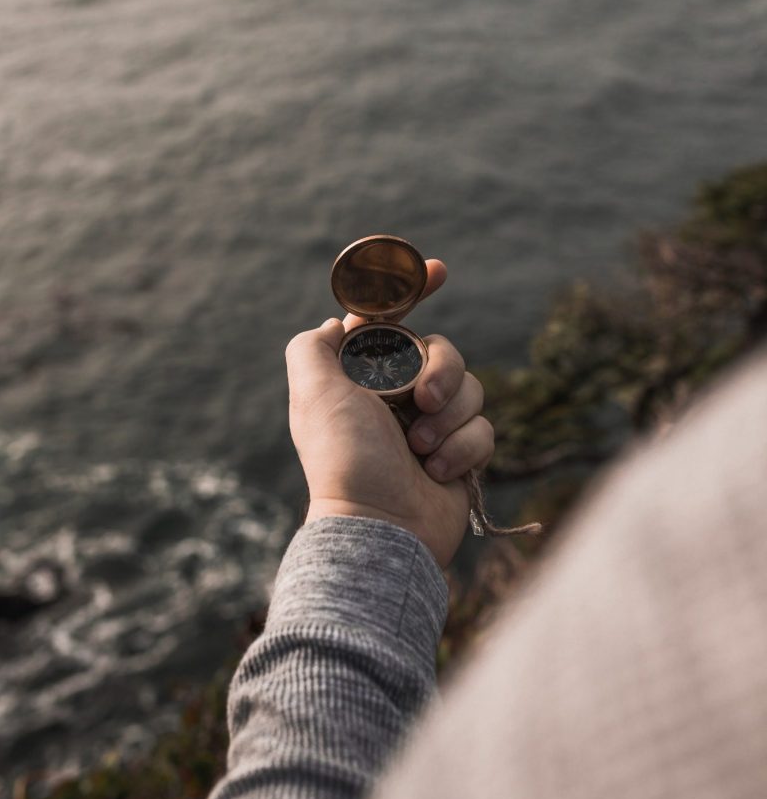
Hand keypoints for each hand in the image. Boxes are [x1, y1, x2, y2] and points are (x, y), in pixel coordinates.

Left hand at [285, 261, 493, 567]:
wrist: (380, 527)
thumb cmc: (346, 457)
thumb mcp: (314, 392)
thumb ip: (313, 346)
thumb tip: (340, 324)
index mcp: (364, 375)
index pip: (393, 320)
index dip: (414, 289)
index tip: (438, 270)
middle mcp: (399, 395)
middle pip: (443, 350)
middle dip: (439, 371)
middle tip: (421, 400)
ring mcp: (432, 424)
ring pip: (471, 386)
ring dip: (448, 418)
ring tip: (420, 450)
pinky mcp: (461, 454)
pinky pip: (484, 428)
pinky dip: (462, 450)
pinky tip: (436, 474)